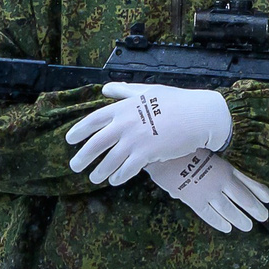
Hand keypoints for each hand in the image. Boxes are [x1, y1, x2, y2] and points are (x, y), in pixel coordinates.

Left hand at [64, 83, 232, 185]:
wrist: (198, 115)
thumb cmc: (176, 101)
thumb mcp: (147, 91)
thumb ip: (124, 90)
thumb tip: (106, 88)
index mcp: (123, 108)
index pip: (93, 120)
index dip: (79, 131)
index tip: (69, 140)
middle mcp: (124, 124)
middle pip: (96, 143)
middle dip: (83, 156)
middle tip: (74, 166)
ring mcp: (134, 140)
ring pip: (109, 160)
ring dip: (99, 171)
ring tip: (93, 178)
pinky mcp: (147, 154)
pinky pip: (127, 169)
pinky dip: (118, 176)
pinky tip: (114, 180)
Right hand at [145, 147, 268, 232]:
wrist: (165, 152)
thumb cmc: (184, 147)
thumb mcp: (205, 150)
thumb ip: (213, 164)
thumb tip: (217, 171)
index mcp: (225, 167)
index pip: (247, 180)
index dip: (258, 190)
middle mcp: (221, 180)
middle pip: (243, 197)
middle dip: (255, 208)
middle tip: (264, 217)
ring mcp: (209, 192)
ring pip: (230, 209)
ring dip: (240, 219)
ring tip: (248, 226)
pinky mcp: (195, 200)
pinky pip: (210, 214)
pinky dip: (219, 222)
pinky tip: (228, 228)